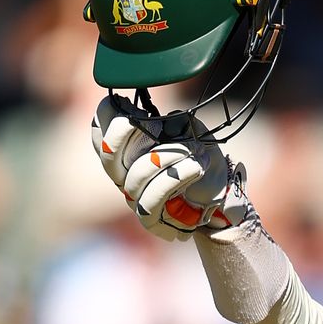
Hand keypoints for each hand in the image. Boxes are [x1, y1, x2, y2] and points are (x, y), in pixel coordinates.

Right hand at [91, 94, 252, 240]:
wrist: (223, 197)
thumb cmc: (201, 162)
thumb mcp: (189, 134)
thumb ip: (170, 123)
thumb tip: (159, 117)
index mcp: (127, 152)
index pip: (99, 133)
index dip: (107, 115)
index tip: (129, 104)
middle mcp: (124, 175)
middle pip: (108, 153)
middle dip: (127, 132)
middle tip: (155, 122)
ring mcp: (134, 198)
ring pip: (138, 173)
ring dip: (169, 156)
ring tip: (196, 151)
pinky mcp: (149, 219)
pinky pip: (153, 197)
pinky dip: (178, 177)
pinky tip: (197, 167)